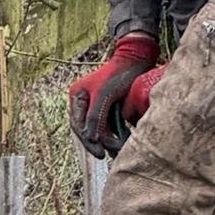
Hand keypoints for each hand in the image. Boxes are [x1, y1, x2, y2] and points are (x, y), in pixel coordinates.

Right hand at [68, 34, 158, 160]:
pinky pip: (108, 124)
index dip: (87, 140)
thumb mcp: (104, 95)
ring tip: (116, 151)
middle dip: (97, 142)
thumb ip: (95, 116)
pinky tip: (121, 142)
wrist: (137, 59)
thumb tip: (90, 138)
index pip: (78, 124)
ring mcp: (96, 104)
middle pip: (86, 128)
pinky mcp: (109, 106)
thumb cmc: (119, 74)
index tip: (98, 152)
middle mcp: (84, 101)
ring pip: (98, 128)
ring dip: (106, 140)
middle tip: (105, 155)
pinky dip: (114, 133)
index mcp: (77, 95)